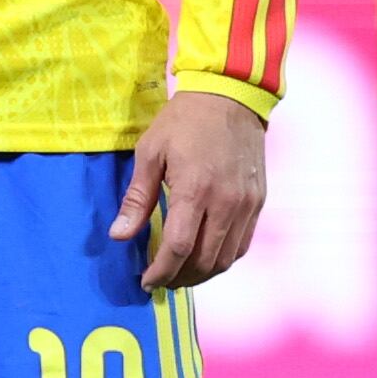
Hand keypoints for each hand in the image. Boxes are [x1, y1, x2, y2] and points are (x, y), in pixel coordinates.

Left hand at [114, 88, 266, 291]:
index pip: (178, 249)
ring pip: (226, 259)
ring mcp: (246, 204)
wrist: (231, 96)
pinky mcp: (258, 202)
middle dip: (178, 278)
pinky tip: (204, 258)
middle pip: (203, 261)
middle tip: (159, 280)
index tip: (146, 281)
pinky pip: (242, 244)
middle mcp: (226, 203)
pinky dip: (222, 259)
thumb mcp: (150, 152)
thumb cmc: (184, 121)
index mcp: (195, 190)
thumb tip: (119, 236)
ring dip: (201, 274)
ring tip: (179, 274)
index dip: (160, 272)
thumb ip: (137, 199)